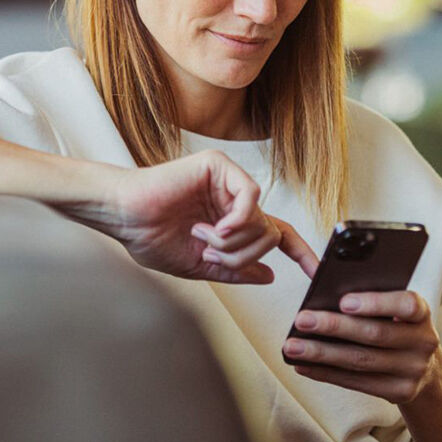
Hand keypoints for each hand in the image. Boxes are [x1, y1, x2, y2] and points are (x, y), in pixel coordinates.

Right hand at [110, 149, 318, 283]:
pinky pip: (251, 196)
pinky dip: (237, 220)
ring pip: (262, 220)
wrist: (124, 218)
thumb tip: (269, 274)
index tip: (317, 273)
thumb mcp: (199, 265)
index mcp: (229, 220)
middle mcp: (232, 198)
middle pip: (270, 234)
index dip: (300, 253)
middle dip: (244, 255)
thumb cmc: (151, 238)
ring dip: (233, 242)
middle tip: (211, 254)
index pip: (275, 234)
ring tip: (202, 238)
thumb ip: (235, 269)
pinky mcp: (218, 166)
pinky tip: (214, 227)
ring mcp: (227, 180)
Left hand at [282, 290, 440, 403]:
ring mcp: (413, 371)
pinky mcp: (399, 393)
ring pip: (361, 360)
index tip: (343, 301)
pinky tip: (303, 365)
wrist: (426, 367)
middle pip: (374, 334)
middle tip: (301, 320)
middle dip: (334, 327)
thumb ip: (370, 296)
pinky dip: (326, 373)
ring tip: (292, 347)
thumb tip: (323, 293)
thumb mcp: (393, 307)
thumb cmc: (396, 323)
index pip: (405, 305)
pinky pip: (357, 382)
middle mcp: (423, 342)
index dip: (375, 303)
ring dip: (322, 354)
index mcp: (420, 312)